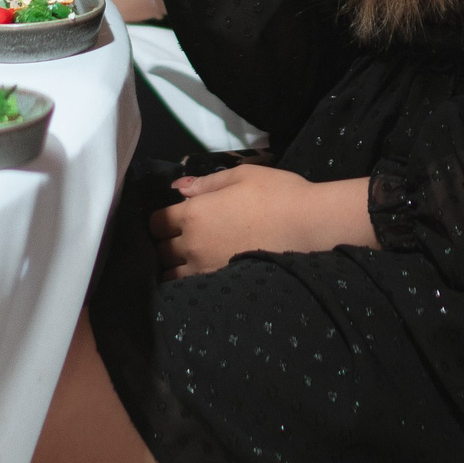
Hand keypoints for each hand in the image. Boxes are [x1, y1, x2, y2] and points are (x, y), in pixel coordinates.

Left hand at [150, 166, 375, 276]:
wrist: (308, 225)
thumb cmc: (276, 193)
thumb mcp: (241, 176)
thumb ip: (205, 183)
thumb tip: (178, 188)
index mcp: (193, 213)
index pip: (156, 222)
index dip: (160, 219)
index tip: (171, 216)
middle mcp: (193, 244)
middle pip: (161, 251)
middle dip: (166, 243)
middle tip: (180, 236)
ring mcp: (207, 269)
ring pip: (173, 275)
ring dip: (175, 266)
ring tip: (190, 258)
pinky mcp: (223, 284)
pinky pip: (193, 286)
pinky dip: (191, 280)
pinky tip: (204, 271)